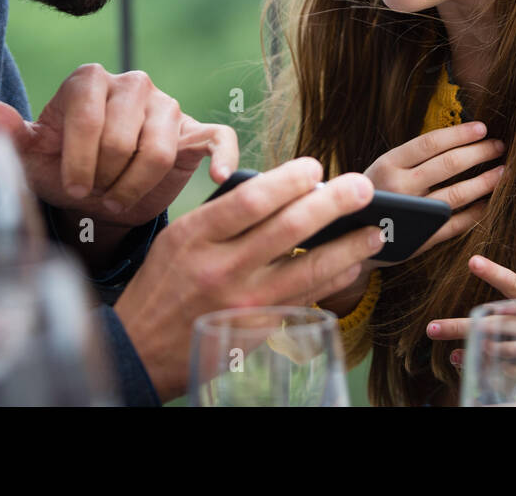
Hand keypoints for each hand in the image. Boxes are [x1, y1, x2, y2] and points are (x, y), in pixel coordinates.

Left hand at [0, 64, 237, 227]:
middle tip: (95, 193)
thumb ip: (6, 131)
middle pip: (123, 136)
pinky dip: (219, 157)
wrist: (100, 194)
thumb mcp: (31, 155)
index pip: (87, 117)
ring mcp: (167, 105)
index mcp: (89, 80)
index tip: (70, 187)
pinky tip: (217, 177)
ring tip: (118, 198)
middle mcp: (132, 84)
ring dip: (135, 185)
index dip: (78, 160)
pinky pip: (216, 137)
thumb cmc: (62, 170)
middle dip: (105, 176)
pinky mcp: (195, 130)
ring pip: (159, 147)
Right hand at [112, 158, 385, 399]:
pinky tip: (351, 265)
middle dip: (334, 204)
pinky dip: (334, 280)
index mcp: (195, 235)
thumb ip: (226, 214)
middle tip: (363, 188)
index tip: (316, 167)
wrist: (140, 349)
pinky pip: (306, 300)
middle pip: (288, 229)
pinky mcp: (258, 331)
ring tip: (374, 232)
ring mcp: (242, 305)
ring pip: (308, 270)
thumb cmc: (165, 282)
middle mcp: (220, 269)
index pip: (251, 200)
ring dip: (349, 247)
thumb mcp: (180, 237)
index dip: (290, 180)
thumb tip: (287, 191)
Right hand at [363, 122, 504, 262]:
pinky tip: (488, 202)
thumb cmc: (375, 195)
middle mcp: (399, 187)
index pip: (431, 143)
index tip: (483, 128)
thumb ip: (412, 157)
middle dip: (480, 152)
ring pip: (457, 194)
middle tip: (500, 146)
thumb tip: (457, 138)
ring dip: (485, 181)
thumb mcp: (382, 169)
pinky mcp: (422, 239)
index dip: (460, 134)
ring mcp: (412, 214)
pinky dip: (476, 212)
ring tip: (502, 172)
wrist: (349, 240)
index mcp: (388, 164)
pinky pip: (456, 223)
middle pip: (449, 164)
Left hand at [424, 255, 515, 366]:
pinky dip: (496, 372)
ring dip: (474, 354)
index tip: (473, 261)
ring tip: (452, 354)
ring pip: (501, 353)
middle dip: (461, 329)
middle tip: (433, 328)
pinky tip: (478, 368)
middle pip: (496, 326)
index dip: (494, 272)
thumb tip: (501, 299)